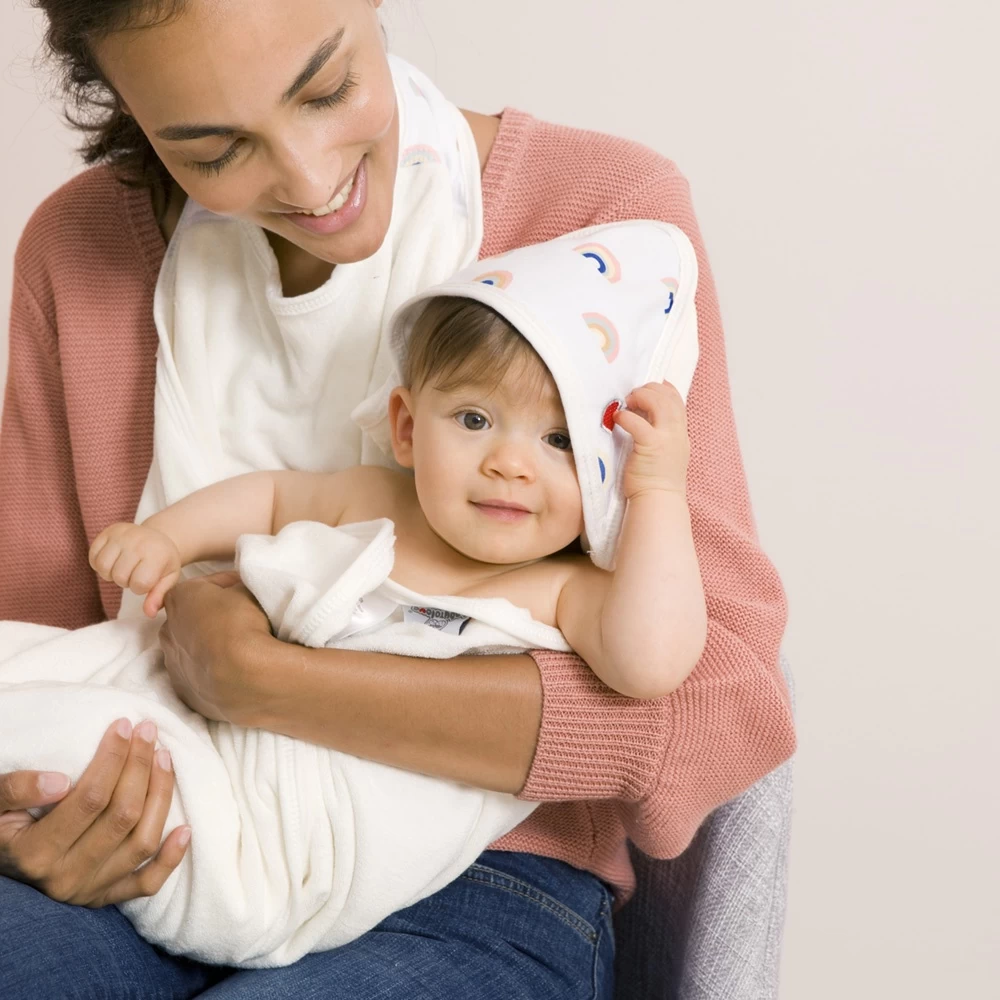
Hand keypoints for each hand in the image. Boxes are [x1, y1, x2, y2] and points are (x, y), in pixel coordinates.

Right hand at [0, 720, 189, 906]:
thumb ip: (15, 789)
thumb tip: (59, 781)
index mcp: (35, 853)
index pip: (91, 799)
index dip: (113, 758)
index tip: (124, 725)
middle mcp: (65, 877)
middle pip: (123, 816)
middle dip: (141, 766)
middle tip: (148, 731)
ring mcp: (88, 891)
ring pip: (141, 842)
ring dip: (161, 796)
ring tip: (165, 757)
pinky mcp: (104, 898)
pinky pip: (146, 884)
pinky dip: (170, 858)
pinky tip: (185, 828)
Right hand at [89, 522, 181, 616]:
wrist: (158, 537)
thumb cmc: (162, 561)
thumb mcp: (168, 578)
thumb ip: (159, 596)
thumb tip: (149, 614)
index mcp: (156, 554)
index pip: (139, 583)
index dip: (140, 587)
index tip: (147, 579)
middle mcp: (138, 541)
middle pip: (119, 576)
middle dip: (125, 581)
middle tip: (134, 573)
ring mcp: (122, 534)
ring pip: (103, 566)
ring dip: (111, 574)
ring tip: (122, 568)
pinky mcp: (107, 532)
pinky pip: (93, 556)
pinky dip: (99, 564)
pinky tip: (113, 561)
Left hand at [160, 573, 274, 726]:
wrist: (247, 674)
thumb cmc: (244, 624)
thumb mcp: (246, 590)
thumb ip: (236, 586)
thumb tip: (238, 591)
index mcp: (179, 599)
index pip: (203, 584)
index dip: (226, 584)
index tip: (243, 588)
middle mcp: (167, 630)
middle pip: (191, 618)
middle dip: (211, 616)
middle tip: (239, 619)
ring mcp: (173, 664)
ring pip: (190, 649)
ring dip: (208, 646)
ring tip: (237, 649)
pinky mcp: (184, 692)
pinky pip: (196, 676)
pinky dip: (210, 672)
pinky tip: (231, 671)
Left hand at [614, 381, 689, 497]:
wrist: (658, 501)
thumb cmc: (655, 480)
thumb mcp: (665, 452)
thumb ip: (660, 434)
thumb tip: (641, 417)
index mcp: (680, 434)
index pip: (677, 400)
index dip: (662, 388)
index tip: (648, 388)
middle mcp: (677, 433)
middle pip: (668, 396)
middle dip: (649, 389)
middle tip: (632, 396)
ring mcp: (667, 439)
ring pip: (659, 403)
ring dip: (640, 397)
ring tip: (627, 403)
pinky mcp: (651, 446)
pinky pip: (638, 422)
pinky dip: (626, 416)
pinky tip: (618, 419)